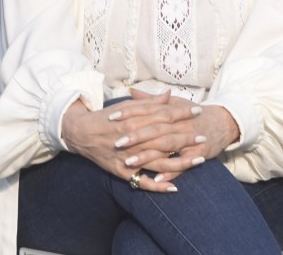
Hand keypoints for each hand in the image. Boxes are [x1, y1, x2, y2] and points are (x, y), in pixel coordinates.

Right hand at [61, 91, 204, 192]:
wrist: (80, 133)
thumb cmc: (105, 119)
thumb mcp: (125, 107)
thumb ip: (149, 103)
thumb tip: (169, 95)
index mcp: (133, 120)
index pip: (162, 116)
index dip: (181, 113)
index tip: (197, 111)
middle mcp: (132, 139)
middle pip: (163, 138)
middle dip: (185, 137)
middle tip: (203, 136)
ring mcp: (128, 157)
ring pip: (158, 161)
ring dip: (180, 162)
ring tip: (199, 160)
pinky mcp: (123, 172)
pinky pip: (143, 181)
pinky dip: (158, 186)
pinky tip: (175, 188)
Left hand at [120, 89, 238, 184]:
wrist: (222, 123)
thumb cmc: (193, 113)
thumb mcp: (174, 103)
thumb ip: (151, 100)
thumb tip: (132, 91)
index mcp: (170, 111)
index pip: (147, 111)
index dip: (129, 114)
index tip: (112, 117)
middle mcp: (179, 124)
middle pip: (154, 130)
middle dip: (135, 137)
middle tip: (116, 142)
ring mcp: (189, 140)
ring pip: (165, 148)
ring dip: (147, 156)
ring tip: (128, 162)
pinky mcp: (198, 154)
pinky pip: (182, 165)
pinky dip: (170, 172)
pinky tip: (156, 180)